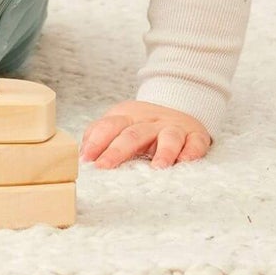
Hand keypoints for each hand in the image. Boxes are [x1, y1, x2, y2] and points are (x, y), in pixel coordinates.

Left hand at [80, 100, 211, 168]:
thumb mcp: (120, 123)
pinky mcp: (195, 136)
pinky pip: (195, 144)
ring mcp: (173, 127)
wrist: (180, 105)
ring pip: (168, 136)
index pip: (109, 126)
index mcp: (128, 117)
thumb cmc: (143, 124)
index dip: (96, 142)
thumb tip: (80, 156)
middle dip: (117, 151)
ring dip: (163, 152)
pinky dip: (190, 152)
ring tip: (157, 169)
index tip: (85, 160)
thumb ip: (99, 135)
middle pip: (133, 133)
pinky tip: (185, 162)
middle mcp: (150, 121)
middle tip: (104, 168)